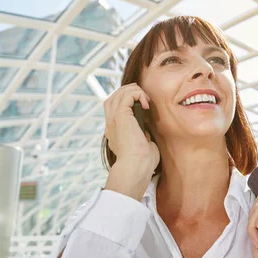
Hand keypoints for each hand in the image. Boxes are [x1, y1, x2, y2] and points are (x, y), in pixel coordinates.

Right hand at [103, 83, 159, 199]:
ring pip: (119, 93)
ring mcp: (114, 119)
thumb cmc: (142, 163)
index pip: (114, 108)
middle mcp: (111, 124)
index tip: (143, 106)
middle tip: (144, 98)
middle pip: (114, 97)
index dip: (127, 101)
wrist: (136, 166)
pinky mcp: (120, 116)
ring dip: (135, 91)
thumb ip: (141, 138)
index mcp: (114, 131)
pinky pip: (127, 95)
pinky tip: (146, 104)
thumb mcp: (141, 146)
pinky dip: (138, 94)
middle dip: (130, 91)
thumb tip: (145, 134)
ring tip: (146, 101)